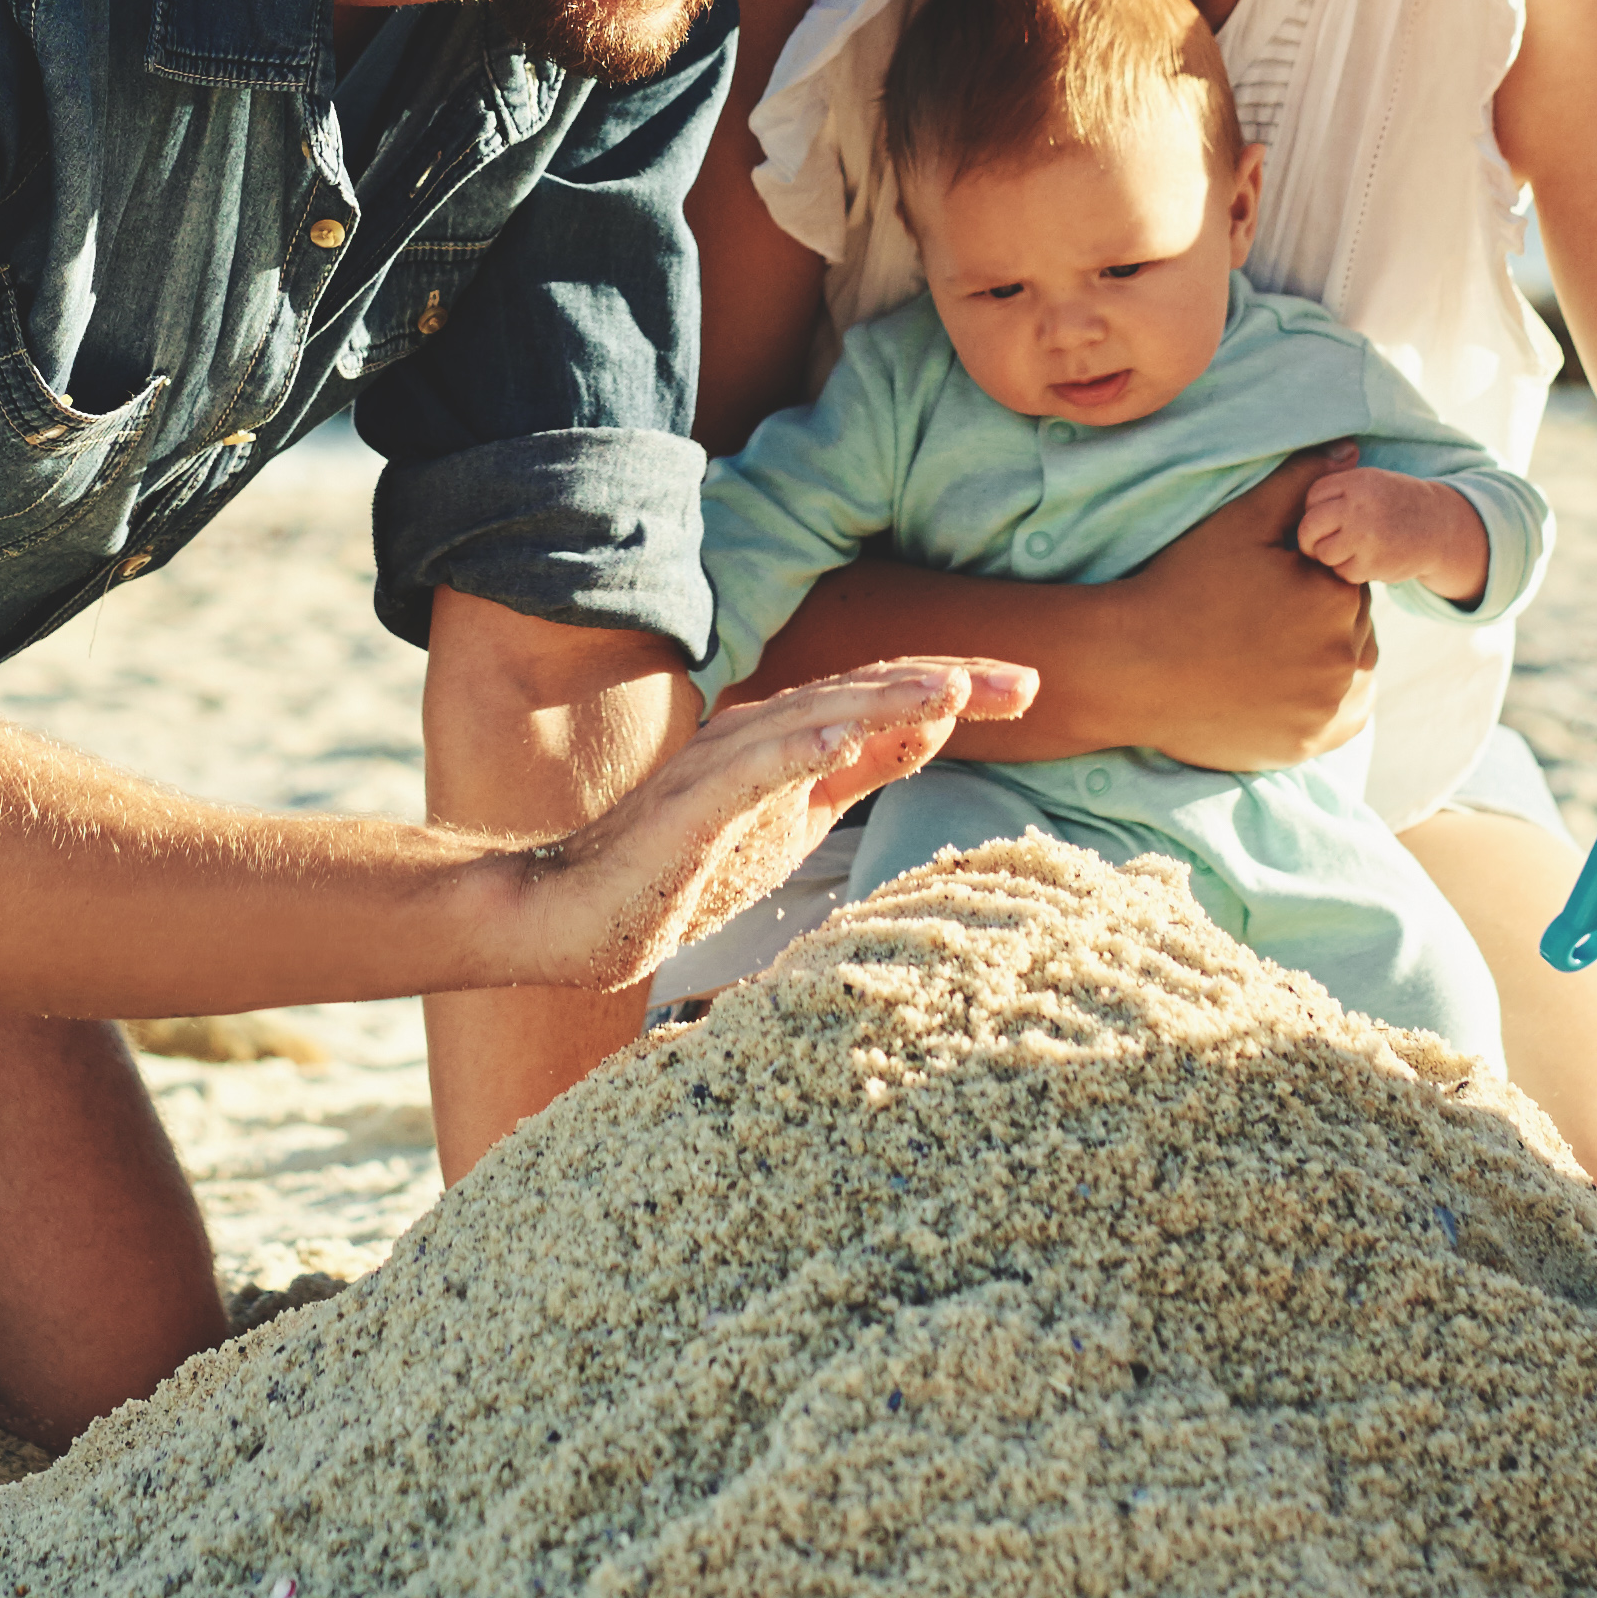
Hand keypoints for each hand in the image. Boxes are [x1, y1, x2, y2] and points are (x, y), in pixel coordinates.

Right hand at [490, 659, 1024, 985]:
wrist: (572, 917)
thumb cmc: (680, 872)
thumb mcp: (790, 821)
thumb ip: (852, 773)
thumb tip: (927, 727)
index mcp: (783, 738)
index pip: (878, 696)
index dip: (951, 684)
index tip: (1024, 686)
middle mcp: (754, 737)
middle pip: (859, 694)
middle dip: (943, 681)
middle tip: (1023, 681)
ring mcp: (718, 770)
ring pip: (811, 718)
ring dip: (882, 700)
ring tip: (950, 688)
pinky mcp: (686, 811)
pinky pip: (745, 773)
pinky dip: (794, 748)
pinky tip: (839, 736)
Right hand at [1018, 458, 1374, 771]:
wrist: (1131, 668)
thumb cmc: (1180, 586)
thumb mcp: (1239, 523)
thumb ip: (1300, 484)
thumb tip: (1351, 452)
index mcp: (1335, 598)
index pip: (1345, 576)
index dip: (1305, 573)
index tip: (1261, 583)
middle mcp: (1343, 659)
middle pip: (1352, 624)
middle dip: (1319, 614)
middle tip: (1257, 616)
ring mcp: (1326, 709)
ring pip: (1350, 669)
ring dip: (1325, 656)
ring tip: (1265, 648)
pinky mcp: (1309, 745)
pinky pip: (1341, 715)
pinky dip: (1325, 700)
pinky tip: (1282, 683)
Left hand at [1285, 460, 1491, 611]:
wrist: (1439, 528)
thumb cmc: (1392, 505)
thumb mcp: (1367, 483)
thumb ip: (1334, 489)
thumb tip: (1280, 498)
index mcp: (1357, 481)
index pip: (1311, 497)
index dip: (1313, 511)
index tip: (1324, 519)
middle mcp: (1360, 506)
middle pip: (1310, 526)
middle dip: (1310, 538)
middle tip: (1320, 544)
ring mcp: (1366, 536)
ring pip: (1323, 552)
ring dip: (1330, 557)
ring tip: (1348, 551)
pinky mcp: (1373, 564)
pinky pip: (1342, 572)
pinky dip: (1349, 571)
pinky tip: (1365, 562)